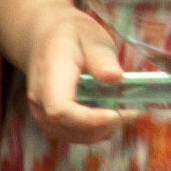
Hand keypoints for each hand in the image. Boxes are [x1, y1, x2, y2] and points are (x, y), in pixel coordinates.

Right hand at [22, 7, 127, 143]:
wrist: (44, 36)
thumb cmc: (70, 35)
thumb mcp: (91, 38)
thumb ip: (102, 58)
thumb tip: (116, 77)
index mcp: (50, 76)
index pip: (60, 109)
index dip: (89, 119)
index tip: (118, 113)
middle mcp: (39, 98)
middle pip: (65, 127)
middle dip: (101, 126)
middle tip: (131, 112)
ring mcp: (40, 111)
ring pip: (68, 135)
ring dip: (98, 132)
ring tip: (123, 114)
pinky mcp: (47, 118)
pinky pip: (68, 134)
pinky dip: (91, 132)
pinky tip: (109, 118)